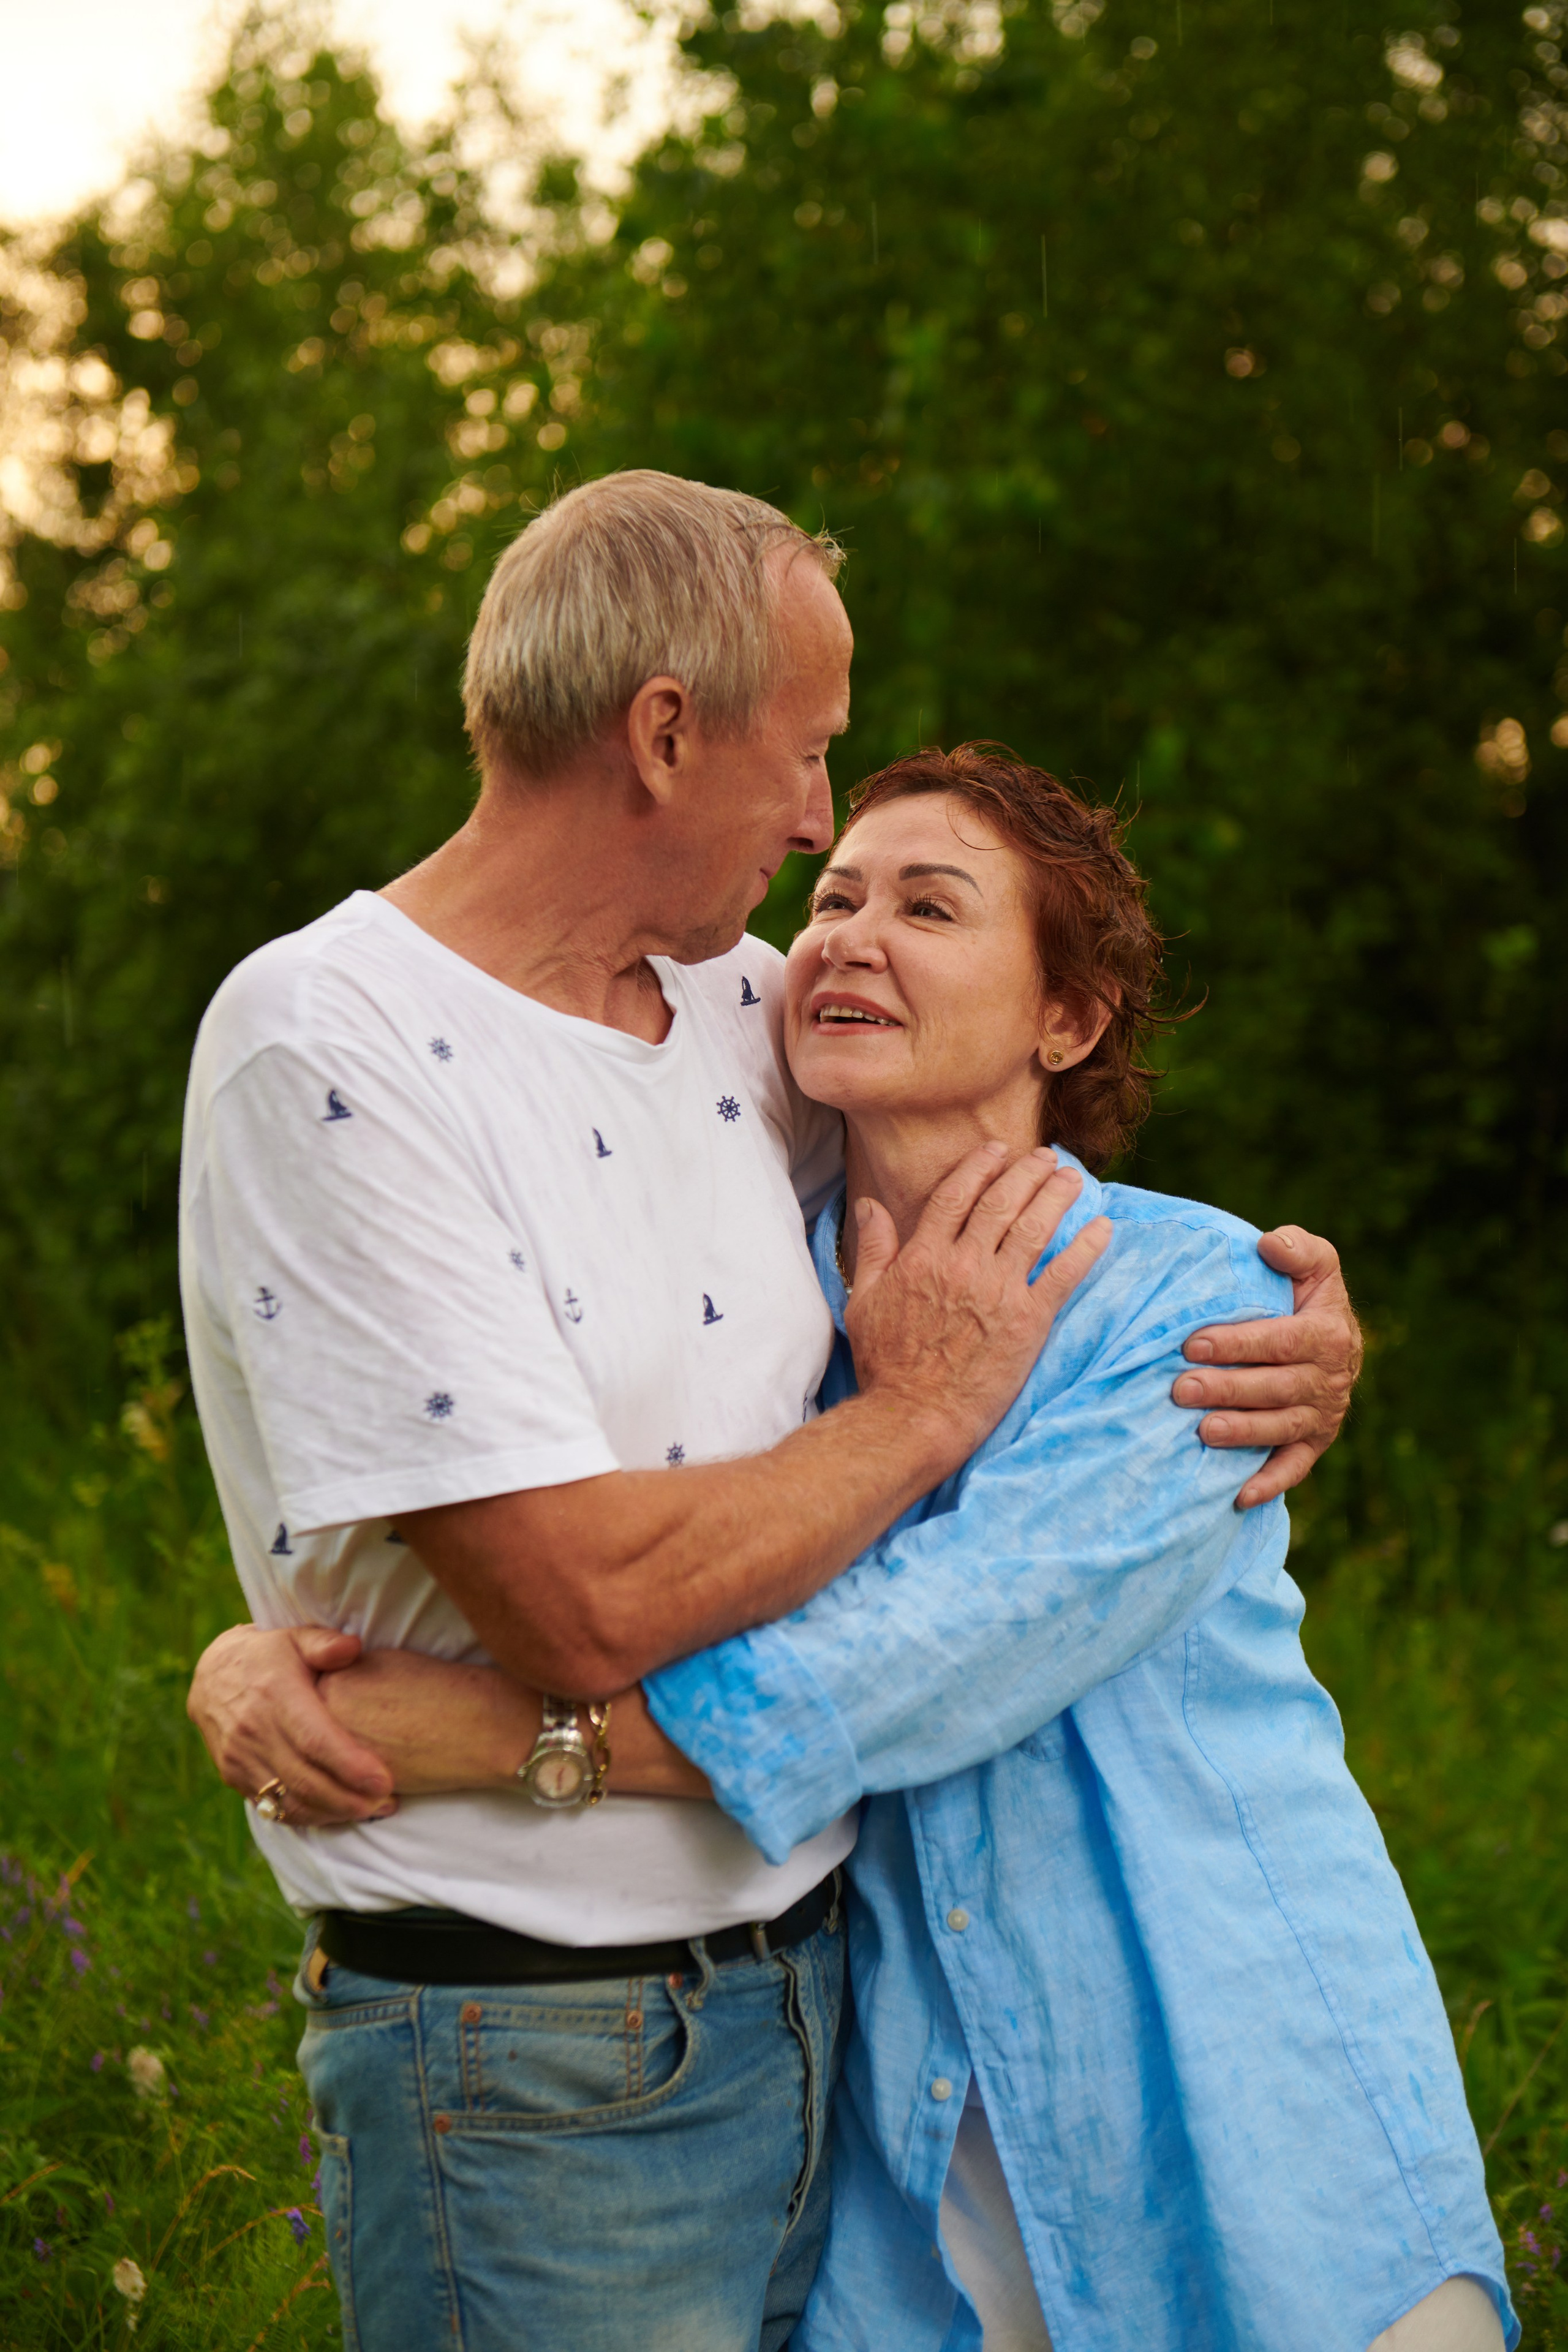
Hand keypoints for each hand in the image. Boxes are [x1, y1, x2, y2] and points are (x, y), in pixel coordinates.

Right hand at [187, 1624, 397, 1828]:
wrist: (210, 1676)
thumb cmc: (269, 1656)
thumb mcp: (296, 1637)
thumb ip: (326, 1643)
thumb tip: (354, 1647)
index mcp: (273, 1696)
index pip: (314, 1740)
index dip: (350, 1766)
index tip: (385, 1781)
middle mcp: (253, 1731)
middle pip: (306, 1780)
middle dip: (350, 1799)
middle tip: (389, 1802)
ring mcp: (240, 1759)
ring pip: (289, 1801)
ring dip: (333, 1813)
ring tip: (374, 1810)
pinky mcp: (233, 1777)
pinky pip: (273, 1807)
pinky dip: (308, 1816)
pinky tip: (339, 1812)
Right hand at [847, 1142, 1110, 1464]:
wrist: (913, 1416)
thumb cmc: (886, 1364)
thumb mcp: (864, 1301)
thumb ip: (873, 1249)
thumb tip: (869, 1205)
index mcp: (923, 1257)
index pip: (956, 1195)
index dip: (980, 1166)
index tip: (998, 1150)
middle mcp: (963, 1265)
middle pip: (1001, 1202)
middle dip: (1027, 1172)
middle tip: (1047, 1158)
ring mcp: (998, 1291)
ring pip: (1034, 1228)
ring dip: (1057, 1196)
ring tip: (1074, 1179)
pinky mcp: (1028, 1321)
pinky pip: (1064, 1274)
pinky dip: (1086, 1247)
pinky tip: (1102, 1227)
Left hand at [1173, 1225, 1363, 1510]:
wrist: (1332, 1337)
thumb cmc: (1306, 1294)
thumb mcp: (1315, 1263)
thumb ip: (1298, 1249)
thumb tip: (1270, 1244)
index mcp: (1328, 1333)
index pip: (1282, 1340)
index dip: (1239, 1343)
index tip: (1193, 1344)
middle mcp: (1330, 1379)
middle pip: (1278, 1387)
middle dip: (1229, 1389)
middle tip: (1181, 1389)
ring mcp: (1322, 1416)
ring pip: (1282, 1428)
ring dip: (1244, 1432)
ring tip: (1203, 1432)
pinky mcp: (1313, 1444)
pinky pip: (1295, 1468)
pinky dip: (1270, 1483)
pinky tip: (1239, 1496)